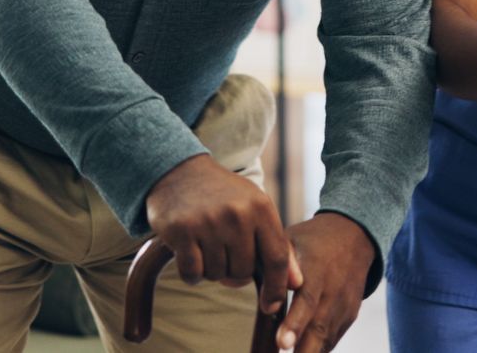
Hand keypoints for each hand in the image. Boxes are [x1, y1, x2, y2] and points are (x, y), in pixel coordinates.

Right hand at [143, 155, 300, 314]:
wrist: (179, 170)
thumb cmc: (224, 195)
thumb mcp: (256, 210)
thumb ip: (277, 246)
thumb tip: (296, 284)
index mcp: (261, 207)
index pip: (277, 259)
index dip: (276, 287)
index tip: (270, 305)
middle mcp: (237, 214)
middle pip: (244, 272)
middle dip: (234, 272)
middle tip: (224, 254)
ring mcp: (208, 222)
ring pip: (217, 274)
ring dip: (211, 270)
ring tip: (206, 246)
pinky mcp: (181, 230)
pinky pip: (192, 273)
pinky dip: (191, 273)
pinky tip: (189, 255)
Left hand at [277, 212, 373, 352]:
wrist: (353, 237)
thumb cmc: (313, 240)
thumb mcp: (291, 240)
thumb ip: (277, 266)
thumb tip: (266, 296)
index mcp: (317, 270)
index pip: (307, 301)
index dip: (295, 324)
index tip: (282, 343)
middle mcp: (334, 290)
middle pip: (320, 328)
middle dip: (303, 351)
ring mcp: (344, 305)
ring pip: (327, 339)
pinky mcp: (349, 316)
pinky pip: (332, 339)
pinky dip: (317, 349)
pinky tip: (300, 352)